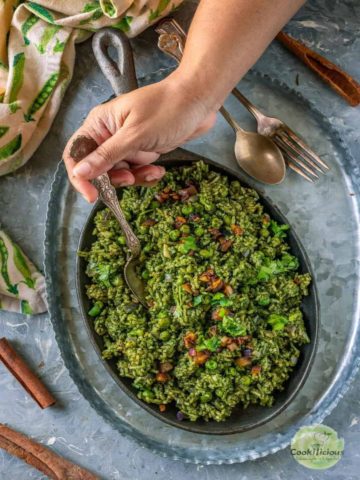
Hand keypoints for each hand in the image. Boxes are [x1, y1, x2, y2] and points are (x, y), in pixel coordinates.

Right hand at [63, 73, 215, 201]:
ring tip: (152, 169)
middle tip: (131, 178)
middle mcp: (109, 134)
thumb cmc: (167, 108)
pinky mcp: (141, 150)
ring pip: (119, 173)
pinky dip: (147, 174)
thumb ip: (106, 155)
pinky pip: (136, 171)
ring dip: (136, 177)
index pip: (76, 154)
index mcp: (99, 124)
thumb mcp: (135, 135)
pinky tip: (159, 169)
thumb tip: (79, 172)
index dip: (80, 176)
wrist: (198, 101)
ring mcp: (126, 144)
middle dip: (115, 178)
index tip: (93, 195)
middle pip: (98, 169)